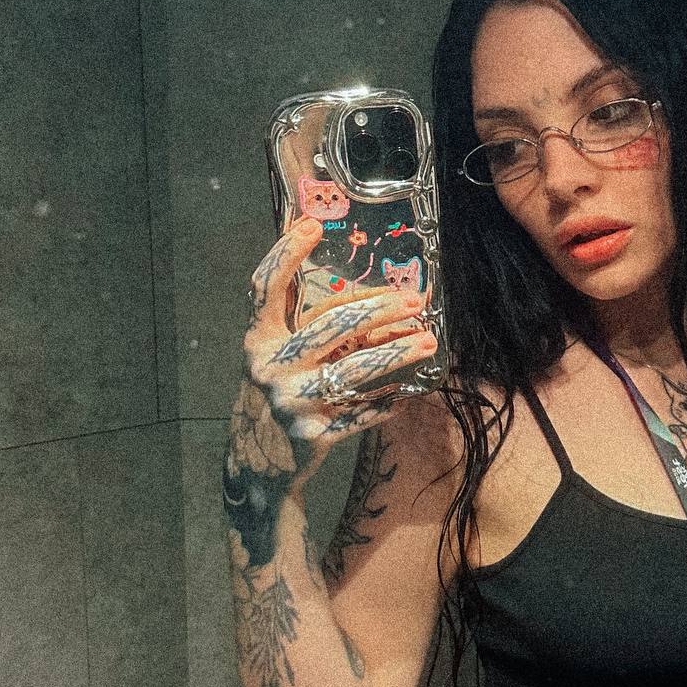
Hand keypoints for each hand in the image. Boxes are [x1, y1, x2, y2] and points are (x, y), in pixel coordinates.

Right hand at [231, 217, 435, 488]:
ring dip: (396, 353)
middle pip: (330, 327)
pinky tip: (409, 390)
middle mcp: (271, 369)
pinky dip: (388, 399)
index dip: (285, 255)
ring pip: (354, 370)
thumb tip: (352, 275)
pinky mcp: (314, 436)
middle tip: (415, 301)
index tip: (312, 224)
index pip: (266, 289)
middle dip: (378, 310)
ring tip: (428, 342)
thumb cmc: (280, 389)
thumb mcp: (276, 352)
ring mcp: (292, 403)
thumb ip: (301, 317)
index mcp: (258, 341)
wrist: (258, 461)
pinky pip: (362, 411)